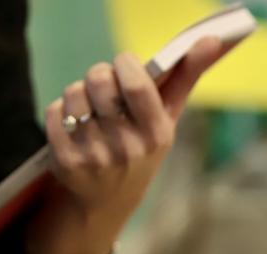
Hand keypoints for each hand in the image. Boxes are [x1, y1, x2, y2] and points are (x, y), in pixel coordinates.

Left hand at [28, 38, 223, 253]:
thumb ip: (186, 78)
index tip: (125, 67)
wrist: (107, 202)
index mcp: (157, 135)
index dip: (125, 64)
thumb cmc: (141, 148)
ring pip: (74, 94)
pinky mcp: (66, 162)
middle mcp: (127, 148)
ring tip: (88, 107)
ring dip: (77, 92)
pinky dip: (60, 111)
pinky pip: (55, 112)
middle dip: (98, 74)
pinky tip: (73, 124)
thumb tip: (212, 39)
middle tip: (103, 85)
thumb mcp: (167, 120)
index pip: (138, 83)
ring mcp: (95, 157)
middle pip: (100, 81)